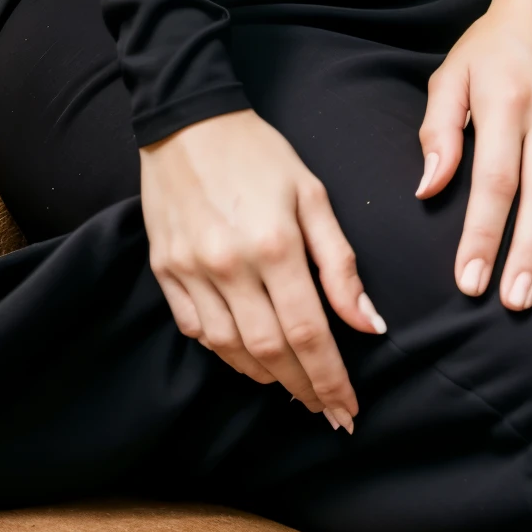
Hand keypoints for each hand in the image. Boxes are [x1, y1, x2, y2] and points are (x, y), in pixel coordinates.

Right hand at [140, 108, 386, 428]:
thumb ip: (339, 263)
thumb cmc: (260, 154)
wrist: (186, 121)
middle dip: (303, 388)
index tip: (349, 409)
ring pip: (230, 349)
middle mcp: (229, 265)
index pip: (309, 333)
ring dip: (265, 375)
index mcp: (275, 245)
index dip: (332, 379)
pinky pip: (195, 330)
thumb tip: (368, 323)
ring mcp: (191, 270)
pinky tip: (246, 354)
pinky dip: (224, 351)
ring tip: (291, 384)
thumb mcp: (312, 195)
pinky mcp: (164, 270)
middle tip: (326, 410)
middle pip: (271, 351)